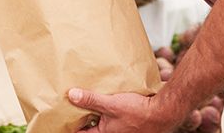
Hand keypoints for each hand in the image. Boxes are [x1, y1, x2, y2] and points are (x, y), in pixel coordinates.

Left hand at [69, 88, 197, 132]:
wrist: (164, 112)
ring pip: (100, 123)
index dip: (70, 126)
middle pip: (91, 127)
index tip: (59, 120)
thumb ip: (91, 100)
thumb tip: (71, 95)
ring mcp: (119, 131)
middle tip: (69, 108)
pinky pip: (110, 119)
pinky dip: (104, 112)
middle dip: (81, 119)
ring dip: (93, 114)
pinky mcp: (126, 124)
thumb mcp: (111, 104)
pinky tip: (103, 100)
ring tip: (83, 101)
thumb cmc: (139, 112)